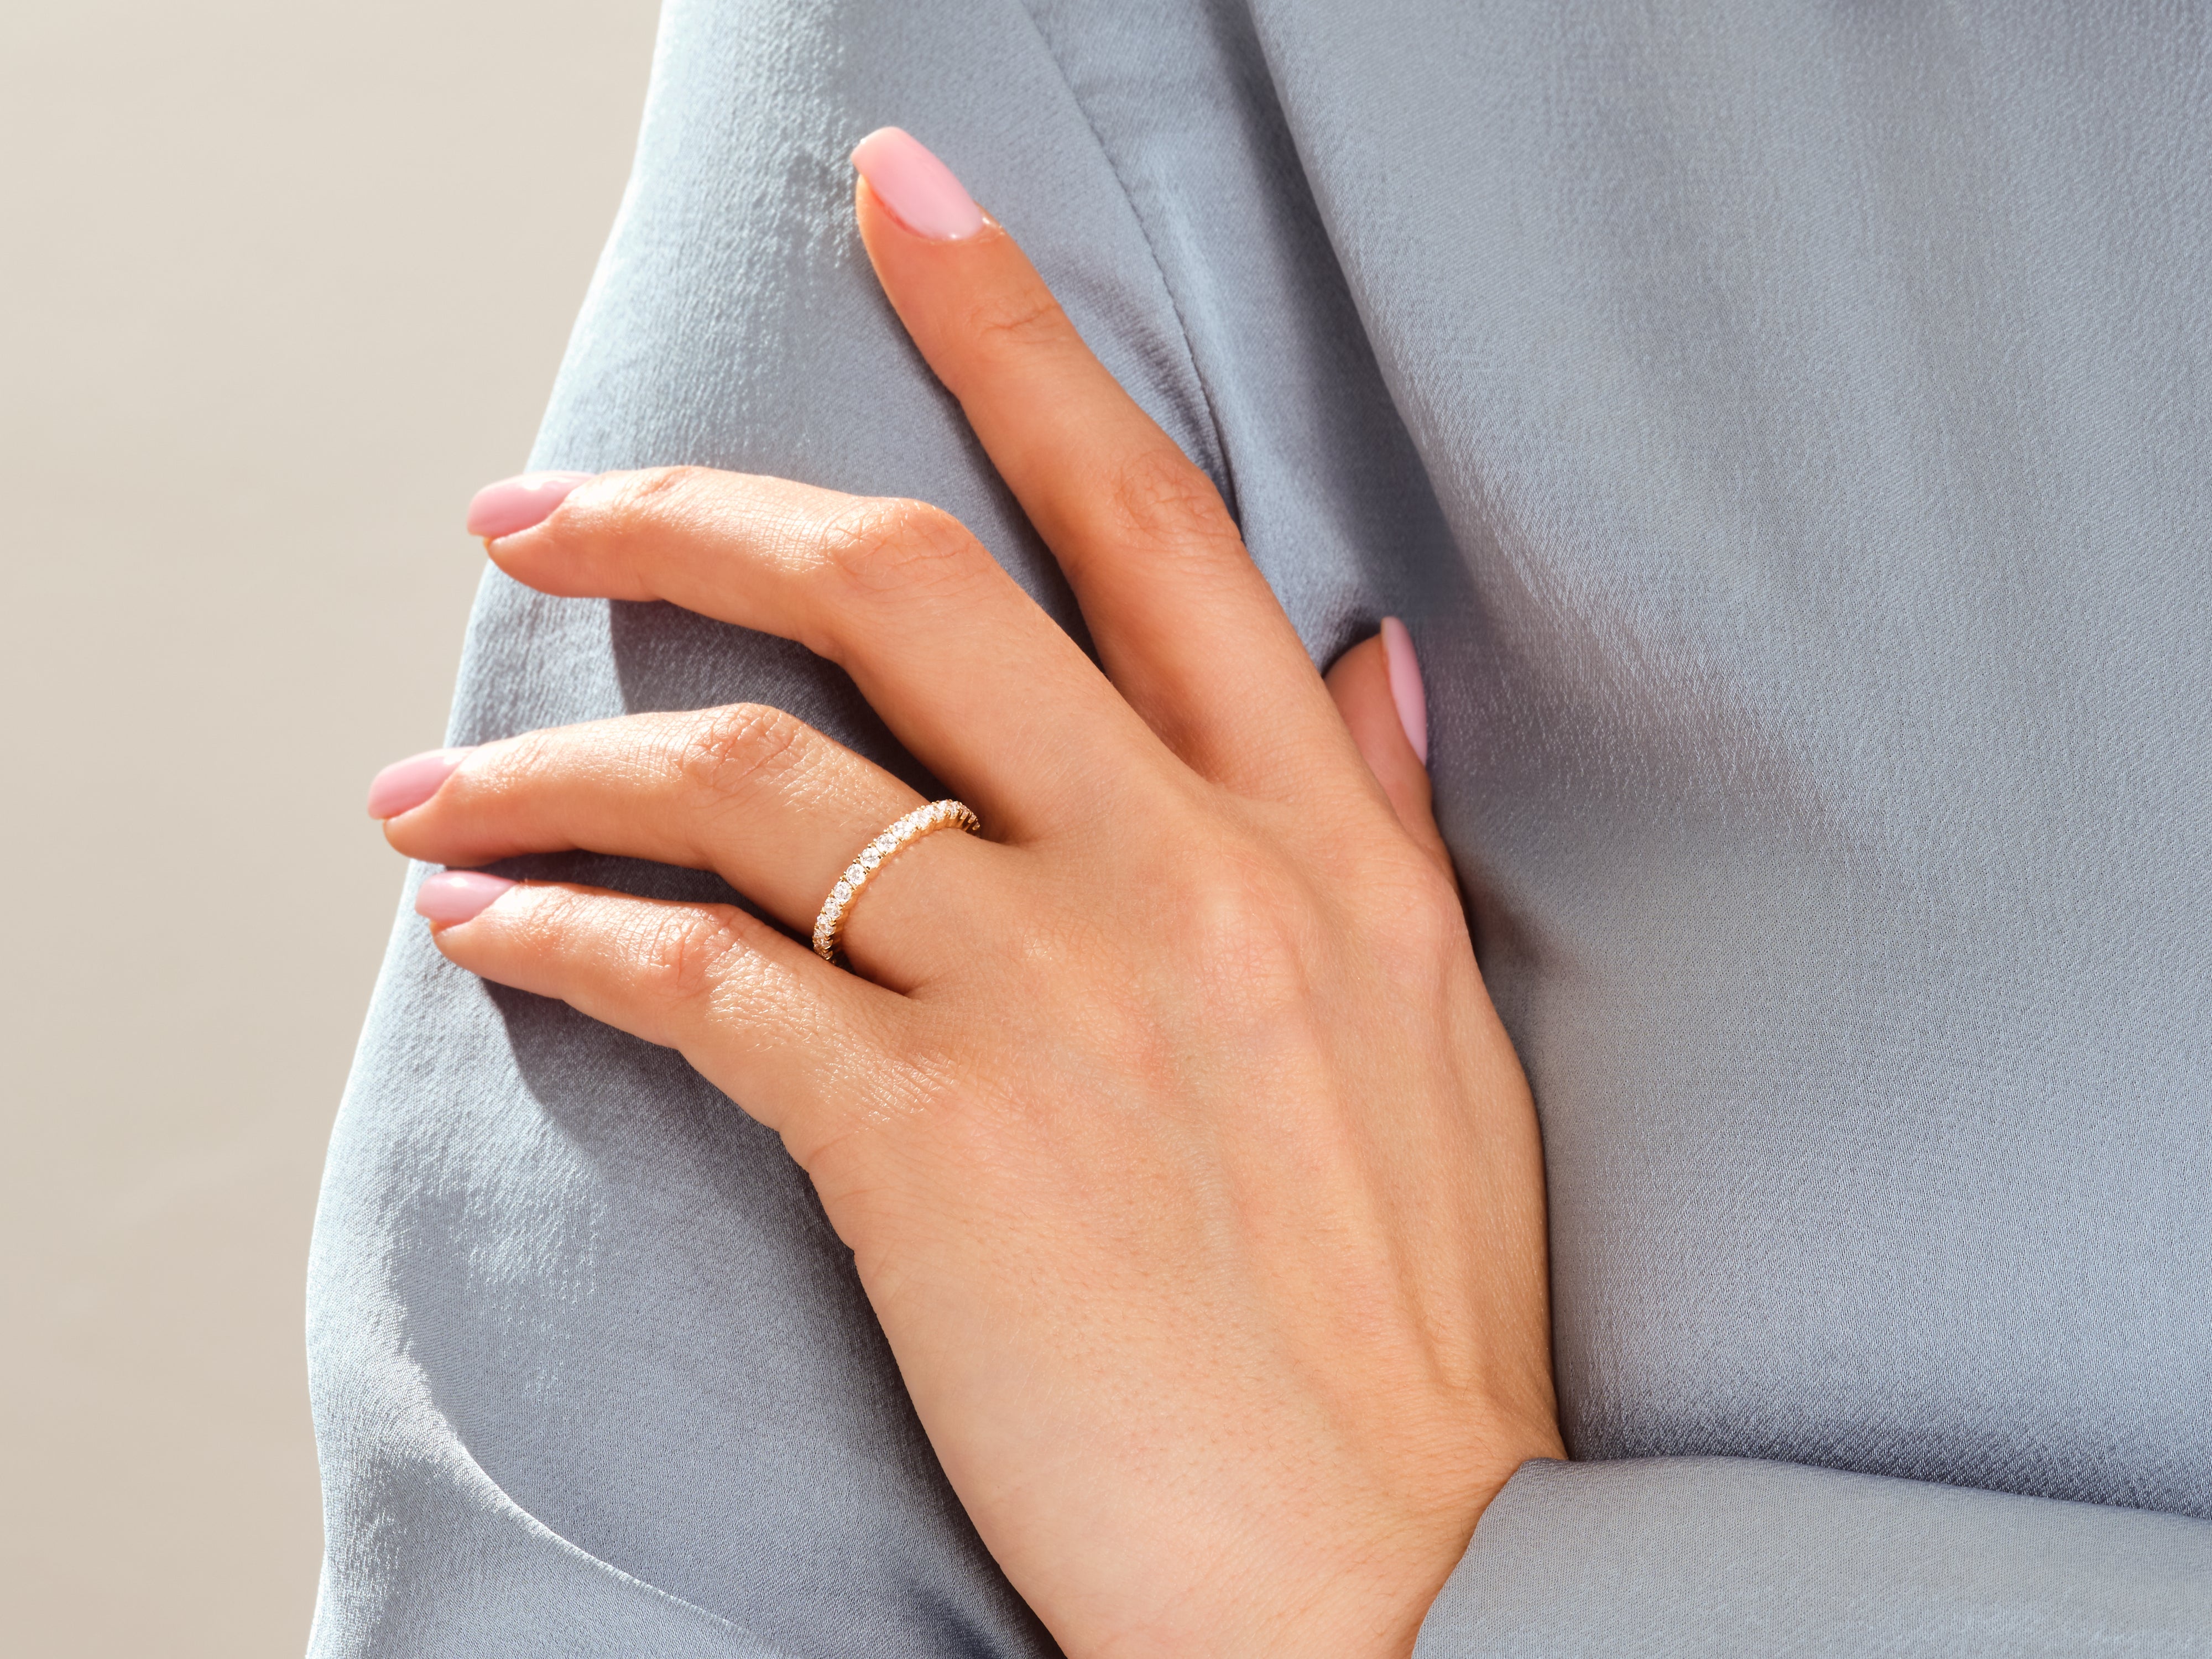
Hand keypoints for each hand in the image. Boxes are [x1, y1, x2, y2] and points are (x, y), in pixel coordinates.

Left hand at [372, 128, 1559, 1658]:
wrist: (1392, 1575)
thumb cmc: (1410, 1319)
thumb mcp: (1438, 1034)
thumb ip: (1376, 823)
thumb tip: (1357, 656)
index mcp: (1315, 840)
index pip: (1151, 522)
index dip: (1019, 334)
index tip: (905, 205)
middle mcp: (1188, 879)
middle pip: (905, 594)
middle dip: (688, 508)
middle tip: (542, 503)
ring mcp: (1058, 1002)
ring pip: (749, 779)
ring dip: (552, 765)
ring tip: (441, 791)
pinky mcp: (936, 1147)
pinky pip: (701, 978)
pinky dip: (564, 937)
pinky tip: (488, 932)